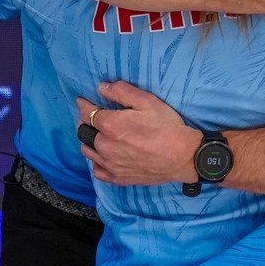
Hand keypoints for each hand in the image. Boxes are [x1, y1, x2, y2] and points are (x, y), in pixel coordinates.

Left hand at [76, 82, 200, 185]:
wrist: (183, 157)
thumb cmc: (167, 126)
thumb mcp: (147, 101)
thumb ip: (121, 92)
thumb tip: (101, 87)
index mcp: (110, 125)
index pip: (87, 113)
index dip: (83, 105)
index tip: (82, 101)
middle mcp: (105, 146)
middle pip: (84, 132)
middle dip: (84, 122)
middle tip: (91, 117)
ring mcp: (110, 164)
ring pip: (87, 151)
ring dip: (88, 141)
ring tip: (96, 135)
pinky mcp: (118, 178)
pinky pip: (97, 170)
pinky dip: (96, 161)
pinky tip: (103, 156)